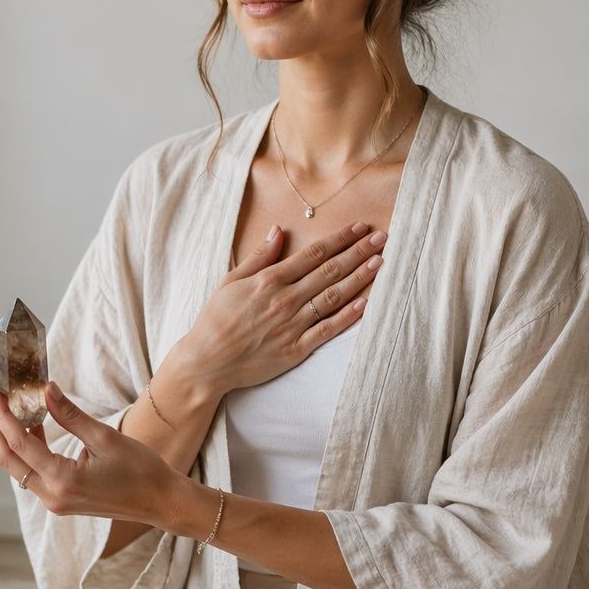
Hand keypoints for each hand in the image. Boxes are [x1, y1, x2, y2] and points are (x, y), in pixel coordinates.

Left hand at [0, 381, 176, 524]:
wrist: (160, 501)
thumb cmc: (140, 470)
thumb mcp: (104, 436)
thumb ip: (69, 414)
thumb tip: (44, 389)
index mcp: (62, 480)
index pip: (18, 442)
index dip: (0, 414)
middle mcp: (52, 496)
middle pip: (8, 459)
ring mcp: (55, 501)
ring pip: (17, 467)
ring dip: (7, 436)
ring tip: (4, 406)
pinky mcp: (61, 499)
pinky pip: (33, 472)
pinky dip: (26, 448)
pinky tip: (31, 424)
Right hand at [167, 221, 385, 397]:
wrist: (207, 361)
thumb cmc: (215, 320)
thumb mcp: (231, 281)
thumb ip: (258, 257)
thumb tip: (278, 232)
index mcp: (269, 280)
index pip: (313, 254)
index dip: (339, 239)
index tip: (359, 227)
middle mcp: (285, 299)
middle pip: (330, 270)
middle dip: (358, 252)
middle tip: (382, 238)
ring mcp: (293, 325)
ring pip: (334, 297)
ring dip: (359, 278)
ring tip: (380, 262)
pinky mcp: (296, 349)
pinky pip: (328, 330)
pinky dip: (348, 316)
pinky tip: (365, 303)